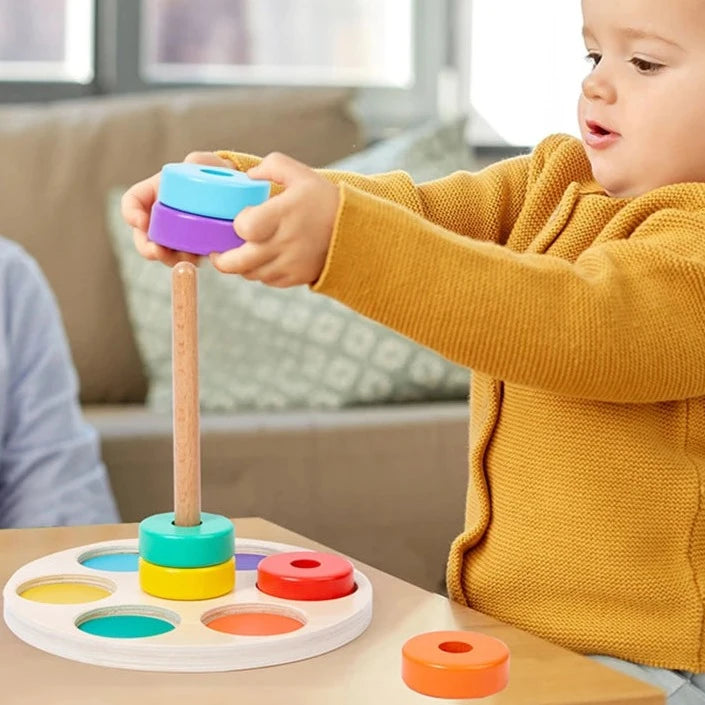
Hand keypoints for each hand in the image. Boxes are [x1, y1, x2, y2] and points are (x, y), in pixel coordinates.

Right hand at [120, 151, 231, 266]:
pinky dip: (188, 262)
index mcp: (156, 192)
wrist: (237, 194)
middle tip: (158, 251)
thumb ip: (200, 160)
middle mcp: (160, 216)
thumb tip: (191, 162)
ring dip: (169, 258)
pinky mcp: (191, 248)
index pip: (132, 201)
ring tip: (184, 258)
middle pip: (142, 236)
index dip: (131, 213)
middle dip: (147, 247)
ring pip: (163, 252)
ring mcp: (174, 234)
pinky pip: (184, 259)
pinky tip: (199, 259)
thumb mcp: (208, 164)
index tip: (140, 222)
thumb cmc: (217, 174)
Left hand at [209, 152, 338, 286]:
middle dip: (222, 258)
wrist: (355, 231)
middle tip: (217, 250)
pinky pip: (267, 280)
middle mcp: (284, 243)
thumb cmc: (324, 200)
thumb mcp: (300, 174)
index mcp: (283, 215)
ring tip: (242, 252)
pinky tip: (262, 259)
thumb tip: (247, 177)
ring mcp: (289, 263)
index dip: (237, 224)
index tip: (241, 219)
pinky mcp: (295, 278)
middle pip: (238, 262)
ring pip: (250, 273)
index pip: (245, 227)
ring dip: (241, 265)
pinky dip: (260, 272)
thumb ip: (271, 166)